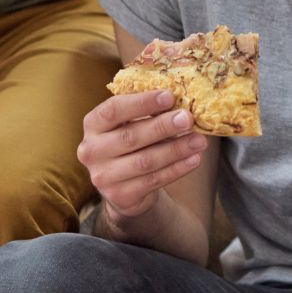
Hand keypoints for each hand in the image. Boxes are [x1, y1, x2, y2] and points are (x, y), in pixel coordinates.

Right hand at [76, 88, 207, 227]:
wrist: (123, 186)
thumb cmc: (132, 144)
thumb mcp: (131, 124)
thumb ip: (148, 112)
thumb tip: (182, 99)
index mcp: (93, 124)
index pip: (113, 109)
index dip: (141, 102)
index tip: (169, 96)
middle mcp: (91, 151)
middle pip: (130, 137)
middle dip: (163, 126)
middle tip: (188, 118)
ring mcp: (103, 176)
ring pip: (145, 161)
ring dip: (176, 149)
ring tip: (199, 140)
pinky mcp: (119, 196)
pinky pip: (153, 180)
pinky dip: (177, 169)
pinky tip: (194, 159)